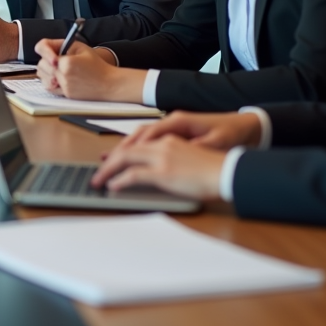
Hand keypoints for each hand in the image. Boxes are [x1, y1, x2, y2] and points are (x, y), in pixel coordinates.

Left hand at [35, 38, 145, 102]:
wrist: (109, 83)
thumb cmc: (97, 66)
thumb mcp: (81, 48)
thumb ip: (63, 46)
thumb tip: (49, 50)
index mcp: (67, 62)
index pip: (44, 53)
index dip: (45, 52)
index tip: (49, 53)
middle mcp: (64, 75)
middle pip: (42, 66)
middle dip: (46, 62)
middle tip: (54, 60)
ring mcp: (64, 86)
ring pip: (43, 78)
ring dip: (47, 73)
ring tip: (56, 69)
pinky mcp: (66, 95)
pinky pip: (50, 88)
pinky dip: (51, 83)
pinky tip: (58, 78)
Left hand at [90, 134, 226, 200]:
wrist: (228, 172)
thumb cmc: (213, 169)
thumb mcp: (188, 158)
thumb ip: (171, 159)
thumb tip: (158, 171)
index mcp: (169, 139)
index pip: (137, 143)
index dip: (120, 151)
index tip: (108, 158)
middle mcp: (162, 144)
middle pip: (127, 150)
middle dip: (109, 161)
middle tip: (97, 172)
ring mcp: (162, 157)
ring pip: (126, 159)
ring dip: (109, 170)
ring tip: (98, 180)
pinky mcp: (164, 172)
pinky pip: (134, 175)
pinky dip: (120, 180)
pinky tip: (113, 186)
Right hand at [121, 110, 263, 151]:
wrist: (246, 127)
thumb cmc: (230, 134)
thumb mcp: (213, 143)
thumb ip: (191, 148)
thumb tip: (173, 155)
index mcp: (178, 122)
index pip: (144, 136)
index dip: (126, 151)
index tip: (114, 164)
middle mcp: (172, 121)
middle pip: (138, 135)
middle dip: (118, 150)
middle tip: (103, 166)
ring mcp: (173, 127)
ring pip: (141, 136)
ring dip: (125, 149)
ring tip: (110, 161)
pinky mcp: (176, 133)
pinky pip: (149, 140)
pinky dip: (137, 148)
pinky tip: (131, 158)